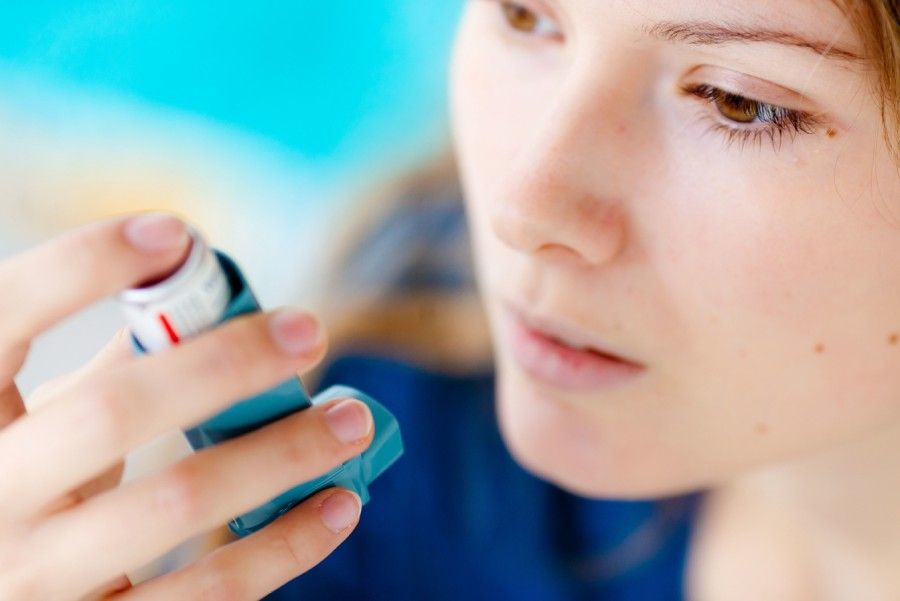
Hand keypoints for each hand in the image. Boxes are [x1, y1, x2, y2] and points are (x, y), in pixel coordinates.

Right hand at [0, 213, 373, 599]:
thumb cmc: (18, 505)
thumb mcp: (30, 437)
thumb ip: (95, 377)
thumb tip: (189, 309)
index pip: (1, 316)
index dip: (79, 265)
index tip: (175, 234)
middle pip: (112, 412)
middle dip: (222, 362)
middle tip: (308, 331)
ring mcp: (39, 581)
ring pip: (177, 502)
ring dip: (280, 452)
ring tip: (350, 418)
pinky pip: (207, 592)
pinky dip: (283, 545)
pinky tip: (339, 504)